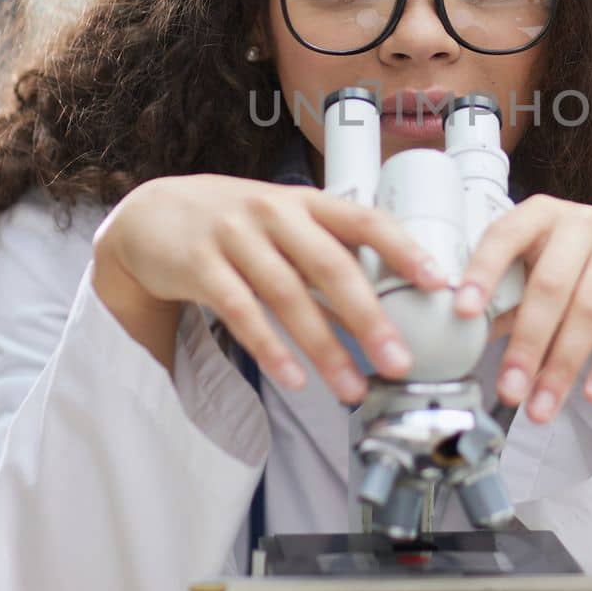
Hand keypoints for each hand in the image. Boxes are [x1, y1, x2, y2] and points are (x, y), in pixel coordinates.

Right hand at [91, 174, 449, 403]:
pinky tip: (294, 378)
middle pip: (330, 266)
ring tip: (351, 388)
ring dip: (324, 347)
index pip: (365, 219)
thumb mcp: (285, 224)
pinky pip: (240, 313)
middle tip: (399, 360)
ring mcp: (235, 237)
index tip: (437, 282)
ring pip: (288, 296)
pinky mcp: (200, 266)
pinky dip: (270, 349)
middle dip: (369, 317)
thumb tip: (386, 304)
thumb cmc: (236, 224)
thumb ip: (328, 254)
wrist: (154, 215)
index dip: (403, 249)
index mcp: (307, 202)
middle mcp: (274, 214)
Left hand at [452, 194, 591, 422]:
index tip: (464, 313)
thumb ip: (503, 294)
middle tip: (507, 391)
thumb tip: (457, 339)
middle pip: (551, 285)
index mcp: (539, 215)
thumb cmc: (575, 260)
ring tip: (541, 408)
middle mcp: (581, 224)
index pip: (505, 236)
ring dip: (563, 365)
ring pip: (590, 310)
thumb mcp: (538, 262)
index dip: (483, 272)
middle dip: (527, 343)